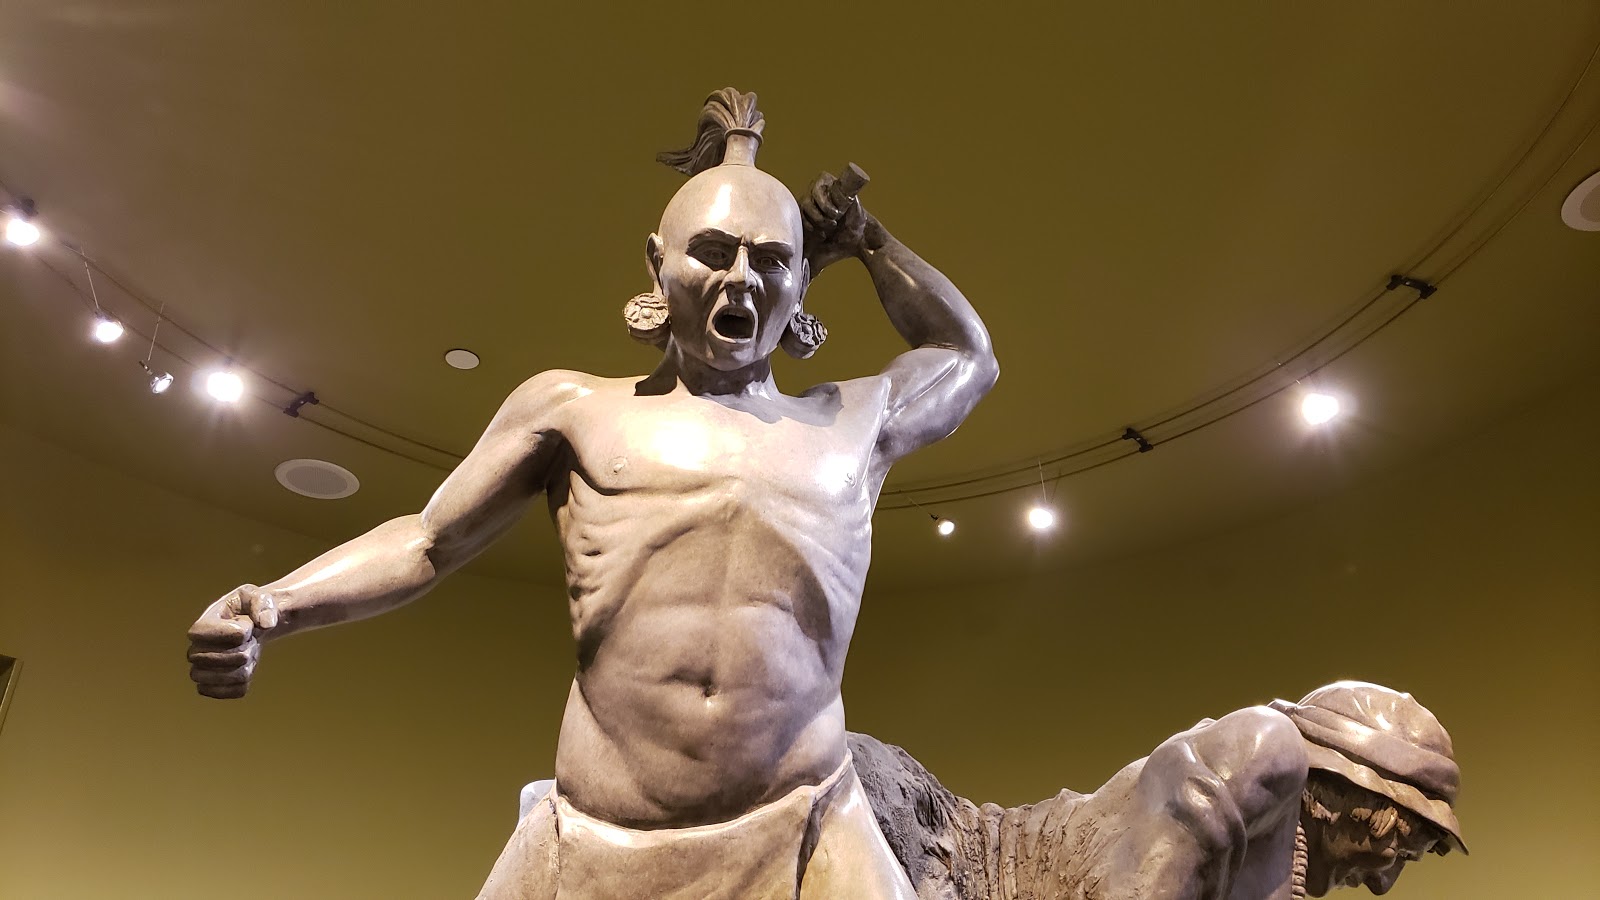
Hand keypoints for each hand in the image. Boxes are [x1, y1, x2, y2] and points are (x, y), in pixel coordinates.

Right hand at [187, 584, 278, 698]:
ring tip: (249, 653)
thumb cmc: (252, 609)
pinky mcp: (215, 687)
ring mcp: (202, 670)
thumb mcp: (258, 596)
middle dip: (242, 650)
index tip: (246, 627)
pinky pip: (234, 691)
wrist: (255, 627)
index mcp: (201, 626)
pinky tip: (247, 667)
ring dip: (246, 666)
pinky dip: (247, 680)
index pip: (200, 634)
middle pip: (213, 659)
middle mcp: (195, 650)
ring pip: (223, 678)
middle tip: (251, 641)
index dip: (230, 633)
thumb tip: (265, 623)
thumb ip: (262, 603)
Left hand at [801, 171, 872, 272]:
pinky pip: (821, 182)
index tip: (819, 236)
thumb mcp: (816, 257)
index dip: (804, 224)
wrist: (861, 241)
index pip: (792, 212)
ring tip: (833, 221)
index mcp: (805, 214)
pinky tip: (836, 212)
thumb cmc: (839, 248)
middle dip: (812, 218)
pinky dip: (825, 199)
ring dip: (819, 210)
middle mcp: (813, 200)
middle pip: (800, 201)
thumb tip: (793, 292)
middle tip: (826, 229)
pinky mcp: (837, 184)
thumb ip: (803, 269)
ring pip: (809, 192)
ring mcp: (825, 190)